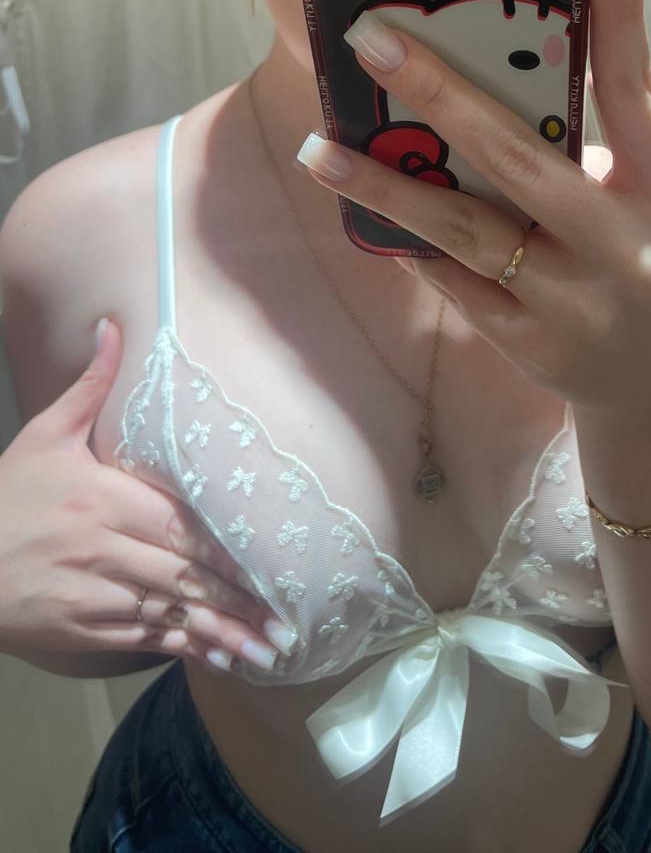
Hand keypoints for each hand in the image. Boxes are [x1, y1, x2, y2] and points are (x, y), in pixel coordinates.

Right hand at [0, 320, 289, 672]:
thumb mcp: (45, 435)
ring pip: (170, 615)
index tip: (270, 568)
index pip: (180, 528)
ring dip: (221, 635)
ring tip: (267, 655)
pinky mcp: (81, 632)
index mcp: (103, 501)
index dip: (227, 551)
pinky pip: (141, 641)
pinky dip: (181, 649)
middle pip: (184, 576)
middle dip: (238, 602)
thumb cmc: (7, 497)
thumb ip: (89, 386)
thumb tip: (113, 326)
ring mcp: (93, 597)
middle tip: (286, 625)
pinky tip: (216, 658)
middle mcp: (104, 551)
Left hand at [296, 0, 650, 416]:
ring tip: (324, 148)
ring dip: (389, 185)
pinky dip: (411, 243)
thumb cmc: (649, 262)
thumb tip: (505, 57)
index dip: (623, 9)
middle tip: (374, 38)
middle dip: (442, 93)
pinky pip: (455, 284)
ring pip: (468, 230)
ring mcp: (575, 301)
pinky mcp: (530, 342)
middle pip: (522, 156)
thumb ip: (605, 137)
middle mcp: (627, 244)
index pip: (637, 88)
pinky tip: (363, 210)